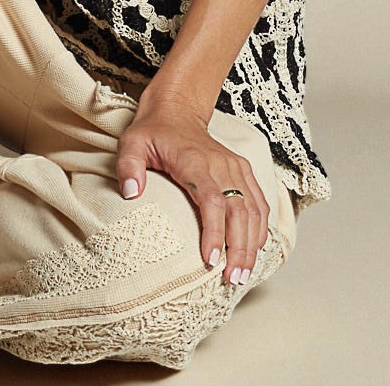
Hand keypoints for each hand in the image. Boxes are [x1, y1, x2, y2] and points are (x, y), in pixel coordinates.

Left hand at [115, 88, 270, 285]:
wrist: (177, 109)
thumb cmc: (153, 131)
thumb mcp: (132, 143)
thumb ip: (128, 167)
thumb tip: (131, 194)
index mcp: (195, 161)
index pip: (213, 201)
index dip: (215, 232)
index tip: (211, 261)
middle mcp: (221, 165)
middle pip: (239, 212)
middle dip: (239, 249)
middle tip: (233, 281)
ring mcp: (235, 167)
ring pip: (253, 210)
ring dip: (252, 244)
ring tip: (243, 275)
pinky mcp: (243, 170)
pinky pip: (259, 201)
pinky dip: (260, 228)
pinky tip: (255, 250)